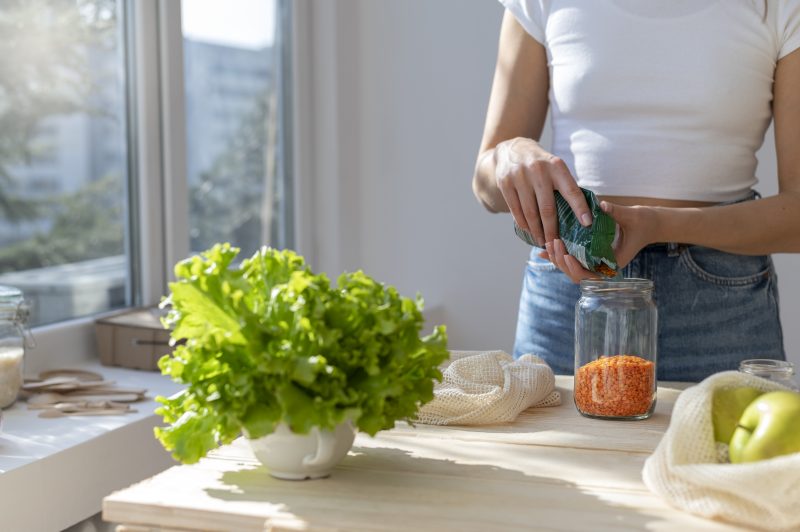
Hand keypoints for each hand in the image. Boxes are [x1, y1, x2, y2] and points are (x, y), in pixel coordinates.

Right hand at [494, 137, 591, 246]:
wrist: (512, 149)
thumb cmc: (541, 164)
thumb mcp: (555, 167)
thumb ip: (565, 186)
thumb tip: (583, 214)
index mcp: (556, 166)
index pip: (571, 190)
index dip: (580, 208)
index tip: (587, 224)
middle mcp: (538, 170)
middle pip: (547, 208)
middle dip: (552, 230)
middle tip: (556, 245)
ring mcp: (519, 177)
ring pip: (530, 212)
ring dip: (537, 231)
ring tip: (542, 241)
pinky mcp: (505, 183)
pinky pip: (515, 210)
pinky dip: (523, 223)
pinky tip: (529, 231)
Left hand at [538, 201, 658, 282]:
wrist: (649, 222)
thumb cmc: (643, 221)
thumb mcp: (632, 216)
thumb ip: (616, 212)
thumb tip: (602, 206)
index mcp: (612, 263)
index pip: (590, 276)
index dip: (575, 269)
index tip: (568, 256)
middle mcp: (602, 266)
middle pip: (576, 274)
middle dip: (562, 262)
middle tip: (554, 244)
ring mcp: (595, 261)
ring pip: (571, 269)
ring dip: (558, 259)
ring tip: (548, 245)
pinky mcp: (591, 254)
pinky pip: (572, 259)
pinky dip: (558, 255)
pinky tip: (544, 249)